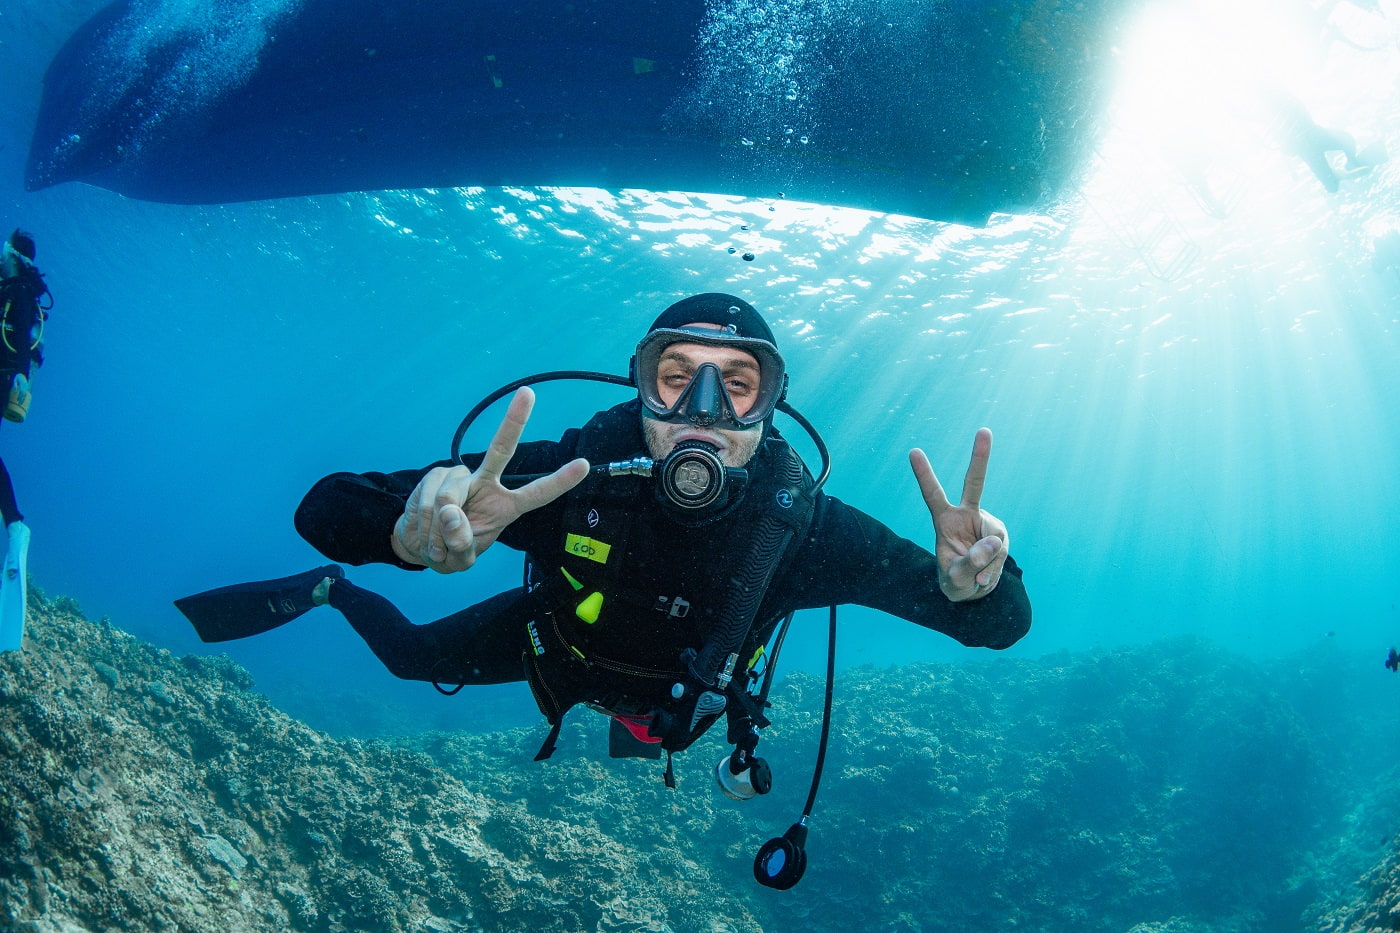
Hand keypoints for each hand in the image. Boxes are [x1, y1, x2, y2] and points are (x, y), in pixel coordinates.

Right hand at [392, 387, 588, 572]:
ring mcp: (460, 477)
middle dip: (514, 420)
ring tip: (436, 542)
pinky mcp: (436, 476)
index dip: (560, 481)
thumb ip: (461, 542)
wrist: (418, 545)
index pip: (537, 493)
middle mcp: (487, 484)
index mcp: (506, 506)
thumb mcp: (461, 558)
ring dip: (437, 528)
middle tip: (528, 393)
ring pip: (449, 496)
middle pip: (501, 450)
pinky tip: (424, 531)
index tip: (584, 464)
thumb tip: (450, 514)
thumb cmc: (450, 550)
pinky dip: (423, 523)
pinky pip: (429, 499)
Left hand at [909, 428, 1009, 601]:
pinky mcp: (1000, 535)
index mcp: (944, 520)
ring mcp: (986, 524)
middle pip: (975, 483)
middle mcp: (966, 515)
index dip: (924, 474)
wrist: (975, 591)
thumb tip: (993, 542)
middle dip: (980, 457)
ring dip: (987, 562)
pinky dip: (994, 568)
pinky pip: (1002, 551)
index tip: (913, 451)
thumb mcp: (955, 580)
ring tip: (977, 576)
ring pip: (994, 539)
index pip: (932, 494)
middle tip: (984, 430)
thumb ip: (970, 563)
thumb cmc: (956, 581)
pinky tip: (985, 576)